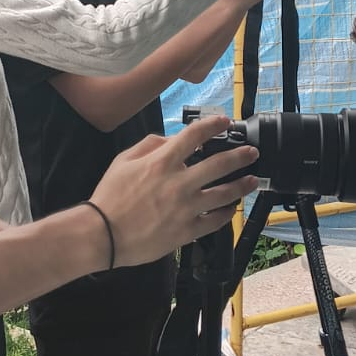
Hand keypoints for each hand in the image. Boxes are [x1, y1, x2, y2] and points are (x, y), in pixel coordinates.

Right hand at [91, 115, 258, 266]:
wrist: (103, 234)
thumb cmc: (110, 197)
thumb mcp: (123, 161)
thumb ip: (148, 145)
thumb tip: (170, 140)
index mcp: (162, 162)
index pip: (194, 136)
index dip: (213, 125)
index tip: (225, 121)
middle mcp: (178, 183)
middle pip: (219, 164)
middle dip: (240, 156)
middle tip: (252, 153)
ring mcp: (185, 209)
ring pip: (223, 194)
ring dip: (241, 185)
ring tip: (252, 180)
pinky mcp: (187, 231)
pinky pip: (214, 222)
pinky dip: (226, 214)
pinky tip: (231, 208)